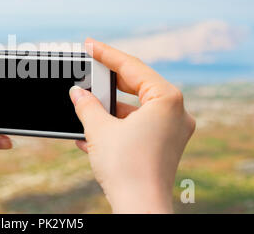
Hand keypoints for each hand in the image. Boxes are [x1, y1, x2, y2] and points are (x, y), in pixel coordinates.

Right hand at [69, 38, 194, 213]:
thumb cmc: (126, 169)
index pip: (132, 67)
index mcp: (167, 100)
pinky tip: (92, 129)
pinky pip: (138, 125)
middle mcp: (176, 113)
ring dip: (109, 106)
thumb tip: (77, 93)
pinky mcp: (164, 146)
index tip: (89, 45)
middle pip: (137, 85)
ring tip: (85, 102)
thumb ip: (87, 105)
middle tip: (88, 68)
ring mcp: (172, 131)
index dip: (106, 54)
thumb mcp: (99, 129)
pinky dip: (117, 124)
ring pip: (136, 107)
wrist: (139, 209)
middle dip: (107, 81)